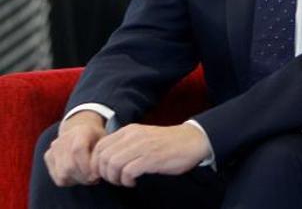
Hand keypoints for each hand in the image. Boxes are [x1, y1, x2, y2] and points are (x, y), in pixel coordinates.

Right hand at [44, 111, 105, 185]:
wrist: (79, 129)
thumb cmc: (96, 138)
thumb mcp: (105, 142)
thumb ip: (102, 155)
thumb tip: (97, 174)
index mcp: (81, 131)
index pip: (78, 150)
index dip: (87, 167)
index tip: (97, 176)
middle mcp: (64, 138)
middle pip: (69, 166)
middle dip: (84, 177)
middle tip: (94, 179)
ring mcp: (53, 148)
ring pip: (62, 174)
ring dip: (77, 180)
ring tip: (88, 178)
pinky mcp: (48, 157)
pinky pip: (58, 178)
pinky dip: (70, 181)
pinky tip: (79, 176)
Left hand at [91, 123, 209, 186]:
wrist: (194, 141)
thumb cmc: (168, 143)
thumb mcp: (143, 138)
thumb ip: (126, 144)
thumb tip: (106, 160)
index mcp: (129, 131)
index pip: (99, 146)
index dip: (96, 163)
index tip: (103, 173)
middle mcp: (133, 136)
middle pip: (103, 156)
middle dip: (104, 173)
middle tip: (114, 180)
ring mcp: (142, 146)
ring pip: (112, 164)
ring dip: (114, 178)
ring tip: (124, 181)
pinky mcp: (151, 158)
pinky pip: (127, 171)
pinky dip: (126, 180)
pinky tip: (134, 182)